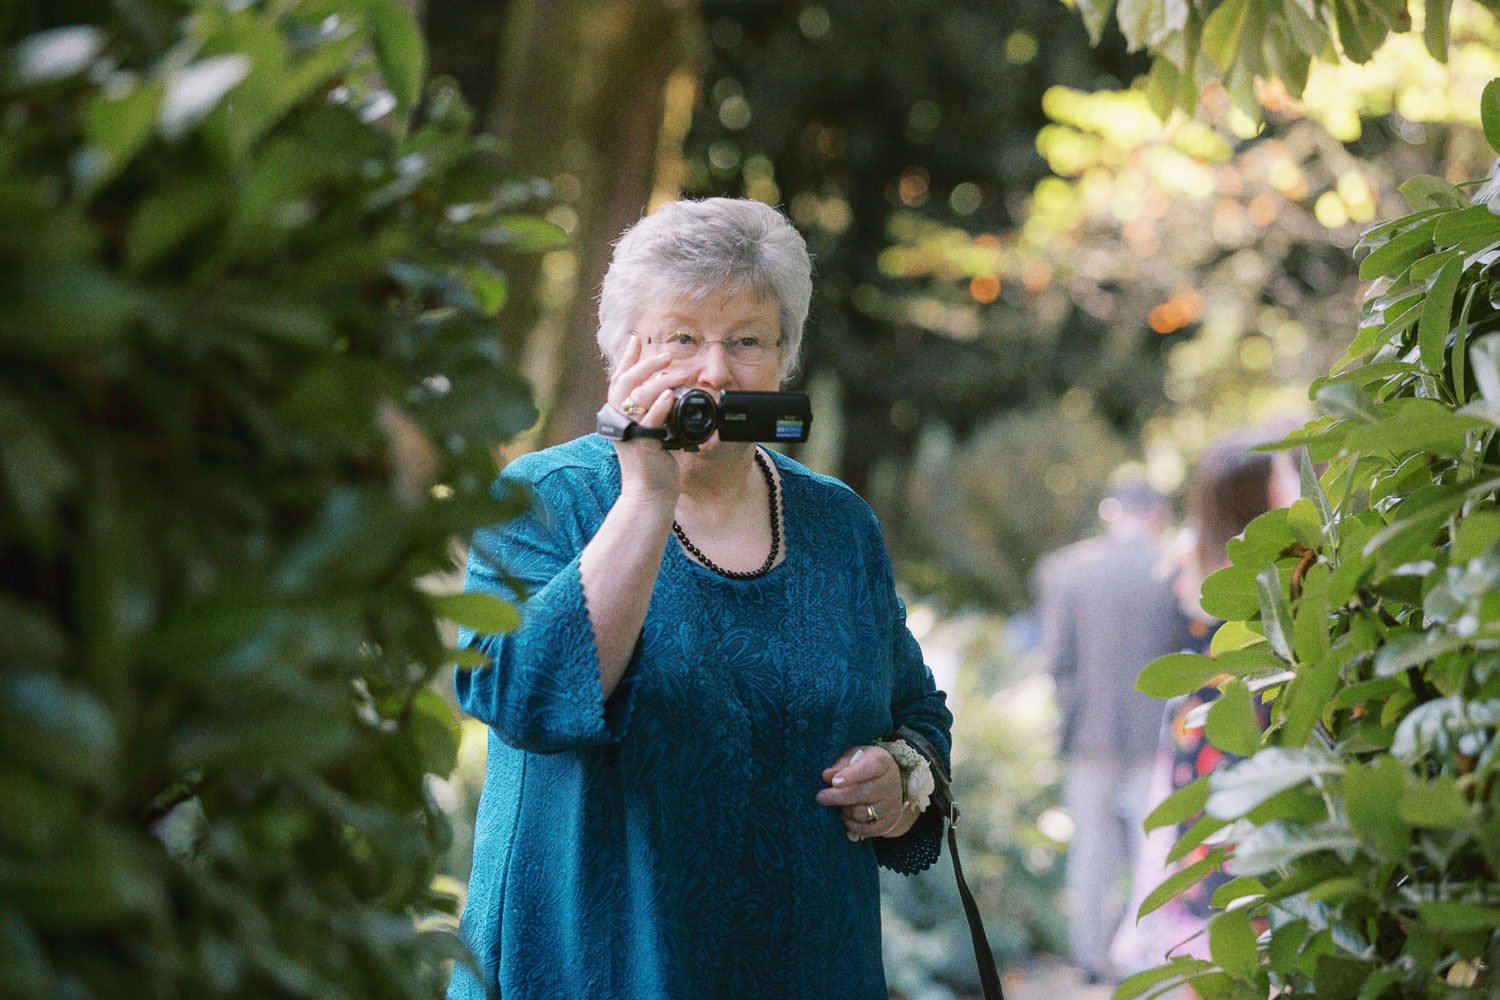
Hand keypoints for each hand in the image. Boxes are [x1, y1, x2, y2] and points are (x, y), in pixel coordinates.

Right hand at [606, 336, 683, 505]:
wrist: (649, 494)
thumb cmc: (652, 464)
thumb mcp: (650, 433)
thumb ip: (652, 412)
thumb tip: (666, 390)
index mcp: (619, 415)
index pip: (620, 380)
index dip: (627, 359)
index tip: (636, 340)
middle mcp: (619, 421)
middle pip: (626, 382)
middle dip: (646, 364)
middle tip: (667, 355)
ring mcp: (629, 432)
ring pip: (639, 397)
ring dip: (660, 380)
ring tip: (680, 372)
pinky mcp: (642, 444)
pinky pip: (651, 420)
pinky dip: (661, 406)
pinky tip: (672, 395)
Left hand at [815, 745, 916, 839]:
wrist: (886, 784)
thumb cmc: (862, 766)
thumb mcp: (852, 758)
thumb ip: (840, 766)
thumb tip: (827, 776)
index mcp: (882, 762)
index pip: (870, 767)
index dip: (852, 775)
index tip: (834, 782)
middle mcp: (891, 782)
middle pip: (865, 793)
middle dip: (839, 797)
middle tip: (820, 797)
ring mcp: (892, 804)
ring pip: (864, 813)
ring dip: (844, 811)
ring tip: (836, 806)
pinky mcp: (889, 822)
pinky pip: (868, 829)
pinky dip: (852, 825)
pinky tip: (844, 816)